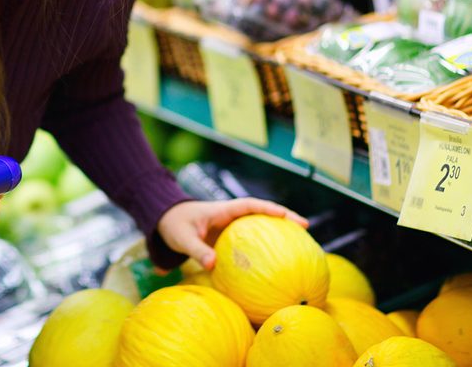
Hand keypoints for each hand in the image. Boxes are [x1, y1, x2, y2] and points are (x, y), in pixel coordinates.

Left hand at [156, 198, 308, 271]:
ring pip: (260, 227)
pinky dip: (264, 249)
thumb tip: (213, 265)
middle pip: (263, 213)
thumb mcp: (182, 238)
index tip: (286, 216)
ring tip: (302, 243)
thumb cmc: (174, 225)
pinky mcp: (230, 239)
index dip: (269, 208)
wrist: (165, 222)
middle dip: (284, 217)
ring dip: (278, 232)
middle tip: (306, 226)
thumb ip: (196, 250)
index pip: (250, 205)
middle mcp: (231, 216)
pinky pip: (251, 242)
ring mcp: (232, 227)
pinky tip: (274, 266)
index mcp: (223, 209)